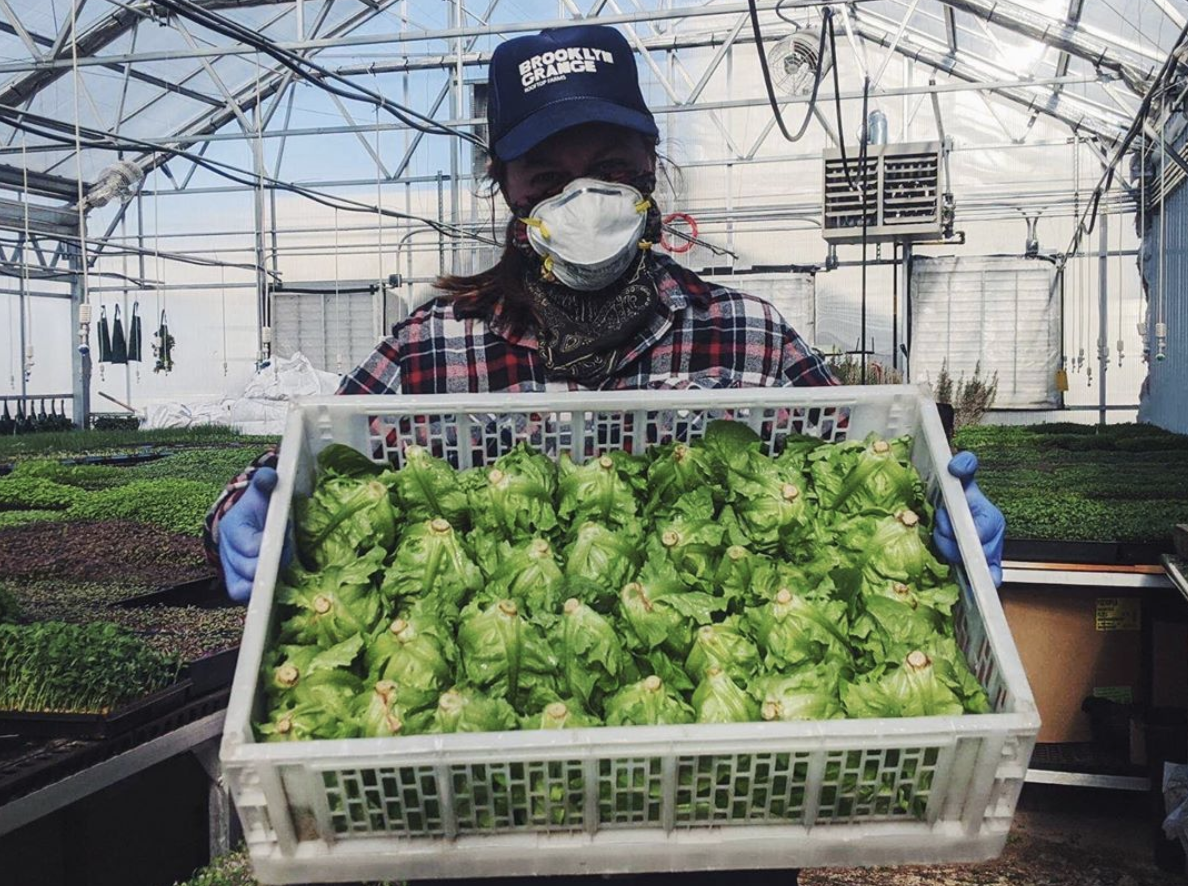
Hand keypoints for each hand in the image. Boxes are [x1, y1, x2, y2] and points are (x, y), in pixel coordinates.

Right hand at [219, 468, 291, 602]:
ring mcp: (231, 570)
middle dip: (273, 562)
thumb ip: (265, 482)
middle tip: (288, 550)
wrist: (246, 523)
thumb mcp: (260, 492)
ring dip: (267, 581)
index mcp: (233, 529)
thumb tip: (269, 476)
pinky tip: (276, 585)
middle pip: (249, 569)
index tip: (285, 535)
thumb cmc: (257, 508)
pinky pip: (243, 597)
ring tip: (282, 567)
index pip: (250, 546)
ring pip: (244, 588)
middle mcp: (228, 552)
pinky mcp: (238, 583)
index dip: (270, 545)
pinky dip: (259, 595)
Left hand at [933, 451, 1005, 587]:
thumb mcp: (963, 481)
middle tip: (938, 528)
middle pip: (973, 553)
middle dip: (949, 542)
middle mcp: (993, 540)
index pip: (978, 533)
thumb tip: (958, 464)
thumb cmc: (962, 501)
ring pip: (971, 566)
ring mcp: (989, 556)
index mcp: (992, 520)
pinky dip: (979, 585)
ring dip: (950, 553)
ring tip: (942, 538)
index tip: (942, 520)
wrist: (961, 515)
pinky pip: (987, 581)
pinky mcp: (983, 570)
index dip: (956, 529)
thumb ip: (963, 467)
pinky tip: (970, 587)